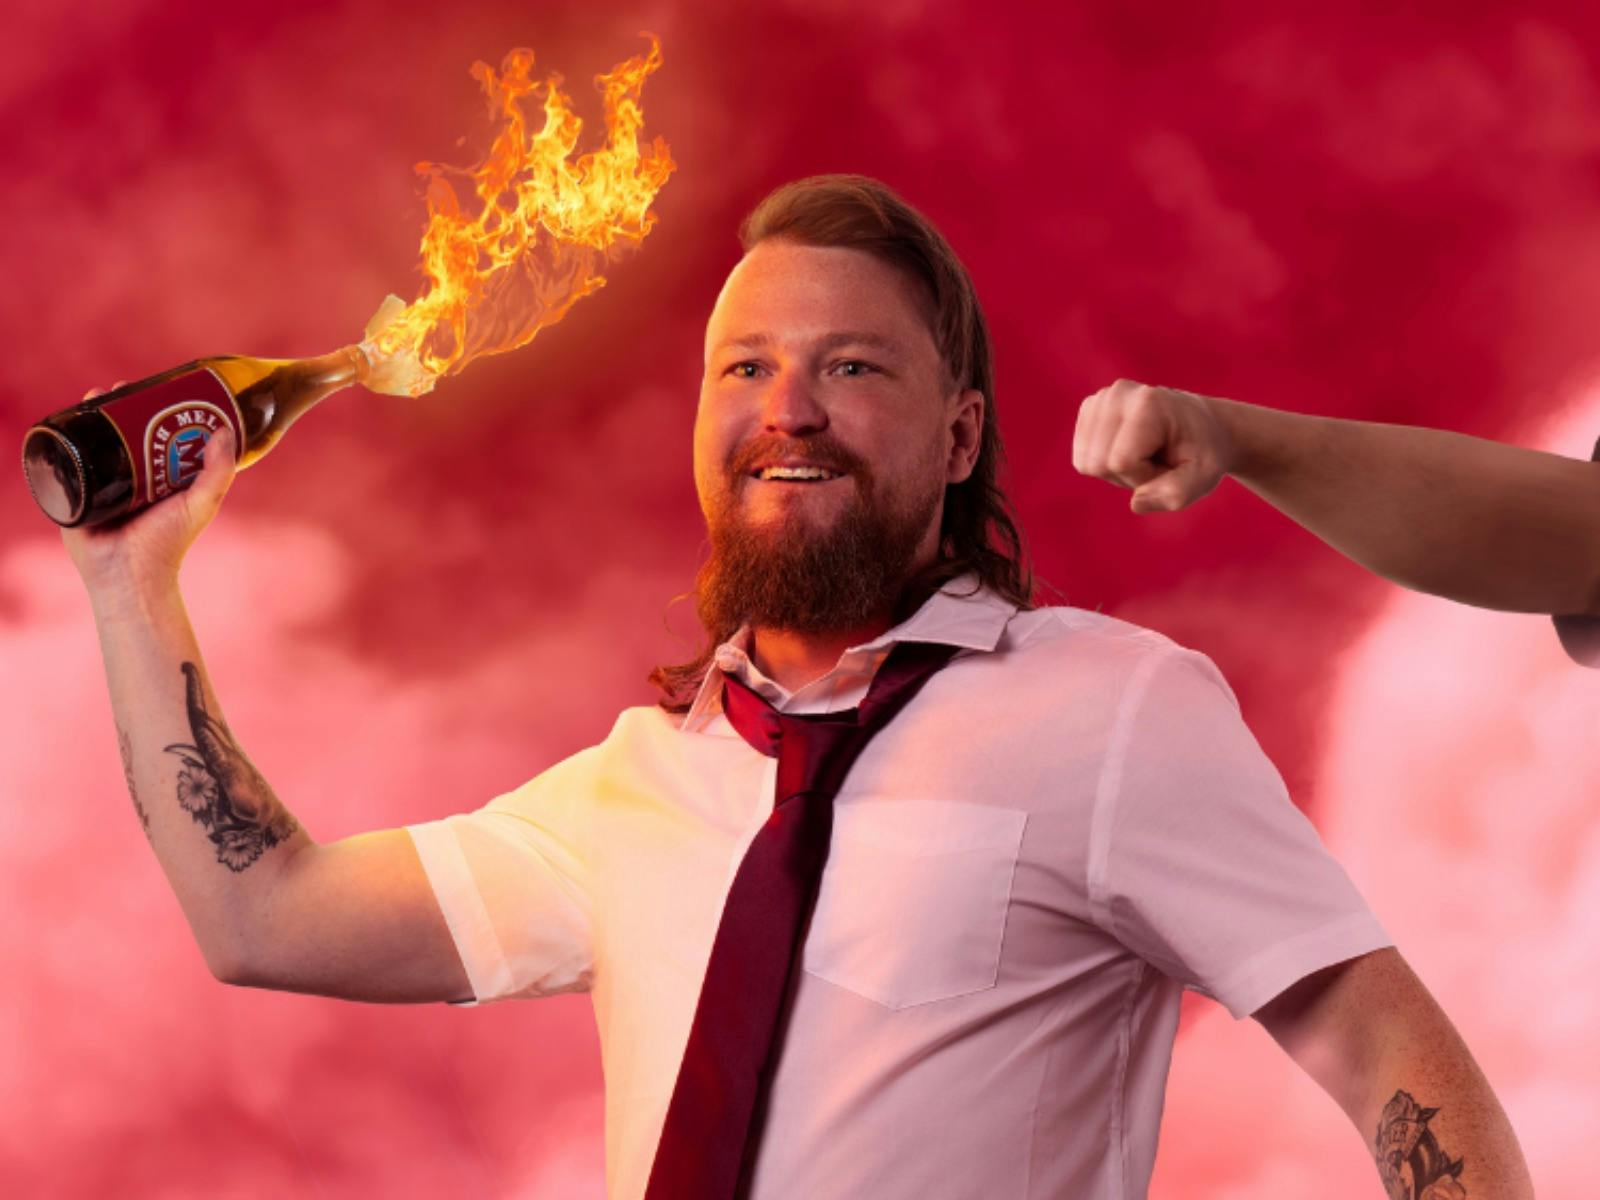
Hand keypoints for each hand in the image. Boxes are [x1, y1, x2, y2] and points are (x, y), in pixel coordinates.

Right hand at [61, 383, 238, 599]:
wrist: (129, 574)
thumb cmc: (168, 543)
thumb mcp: (201, 503)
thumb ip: (218, 471)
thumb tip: (225, 430)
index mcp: (159, 478)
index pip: (157, 436)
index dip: (156, 412)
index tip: (158, 388)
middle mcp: (131, 477)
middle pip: (124, 433)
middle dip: (121, 407)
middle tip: (122, 386)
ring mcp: (102, 483)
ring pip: (97, 441)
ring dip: (94, 416)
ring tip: (96, 395)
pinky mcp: (76, 491)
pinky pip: (69, 459)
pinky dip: (69, 436)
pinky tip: (71, 417)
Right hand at [1072, 379, 1237, 512]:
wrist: (1202, 426)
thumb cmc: (1202, 453)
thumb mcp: (1203, 477)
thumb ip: (1177, 494)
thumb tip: (1136, 503)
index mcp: (1148, 403)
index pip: (1120, 462)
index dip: (1143, 476)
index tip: (1169, 463)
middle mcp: (1118, 393)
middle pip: (1097, 463)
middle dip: (1128, 475)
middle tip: (1157, 461)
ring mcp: (1100, 398)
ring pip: (1085, 463)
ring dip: (1114, 470)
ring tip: (1145, 455)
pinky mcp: (1089, 408)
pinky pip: (1081, 457)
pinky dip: (1103, 462)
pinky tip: (1128, 448)